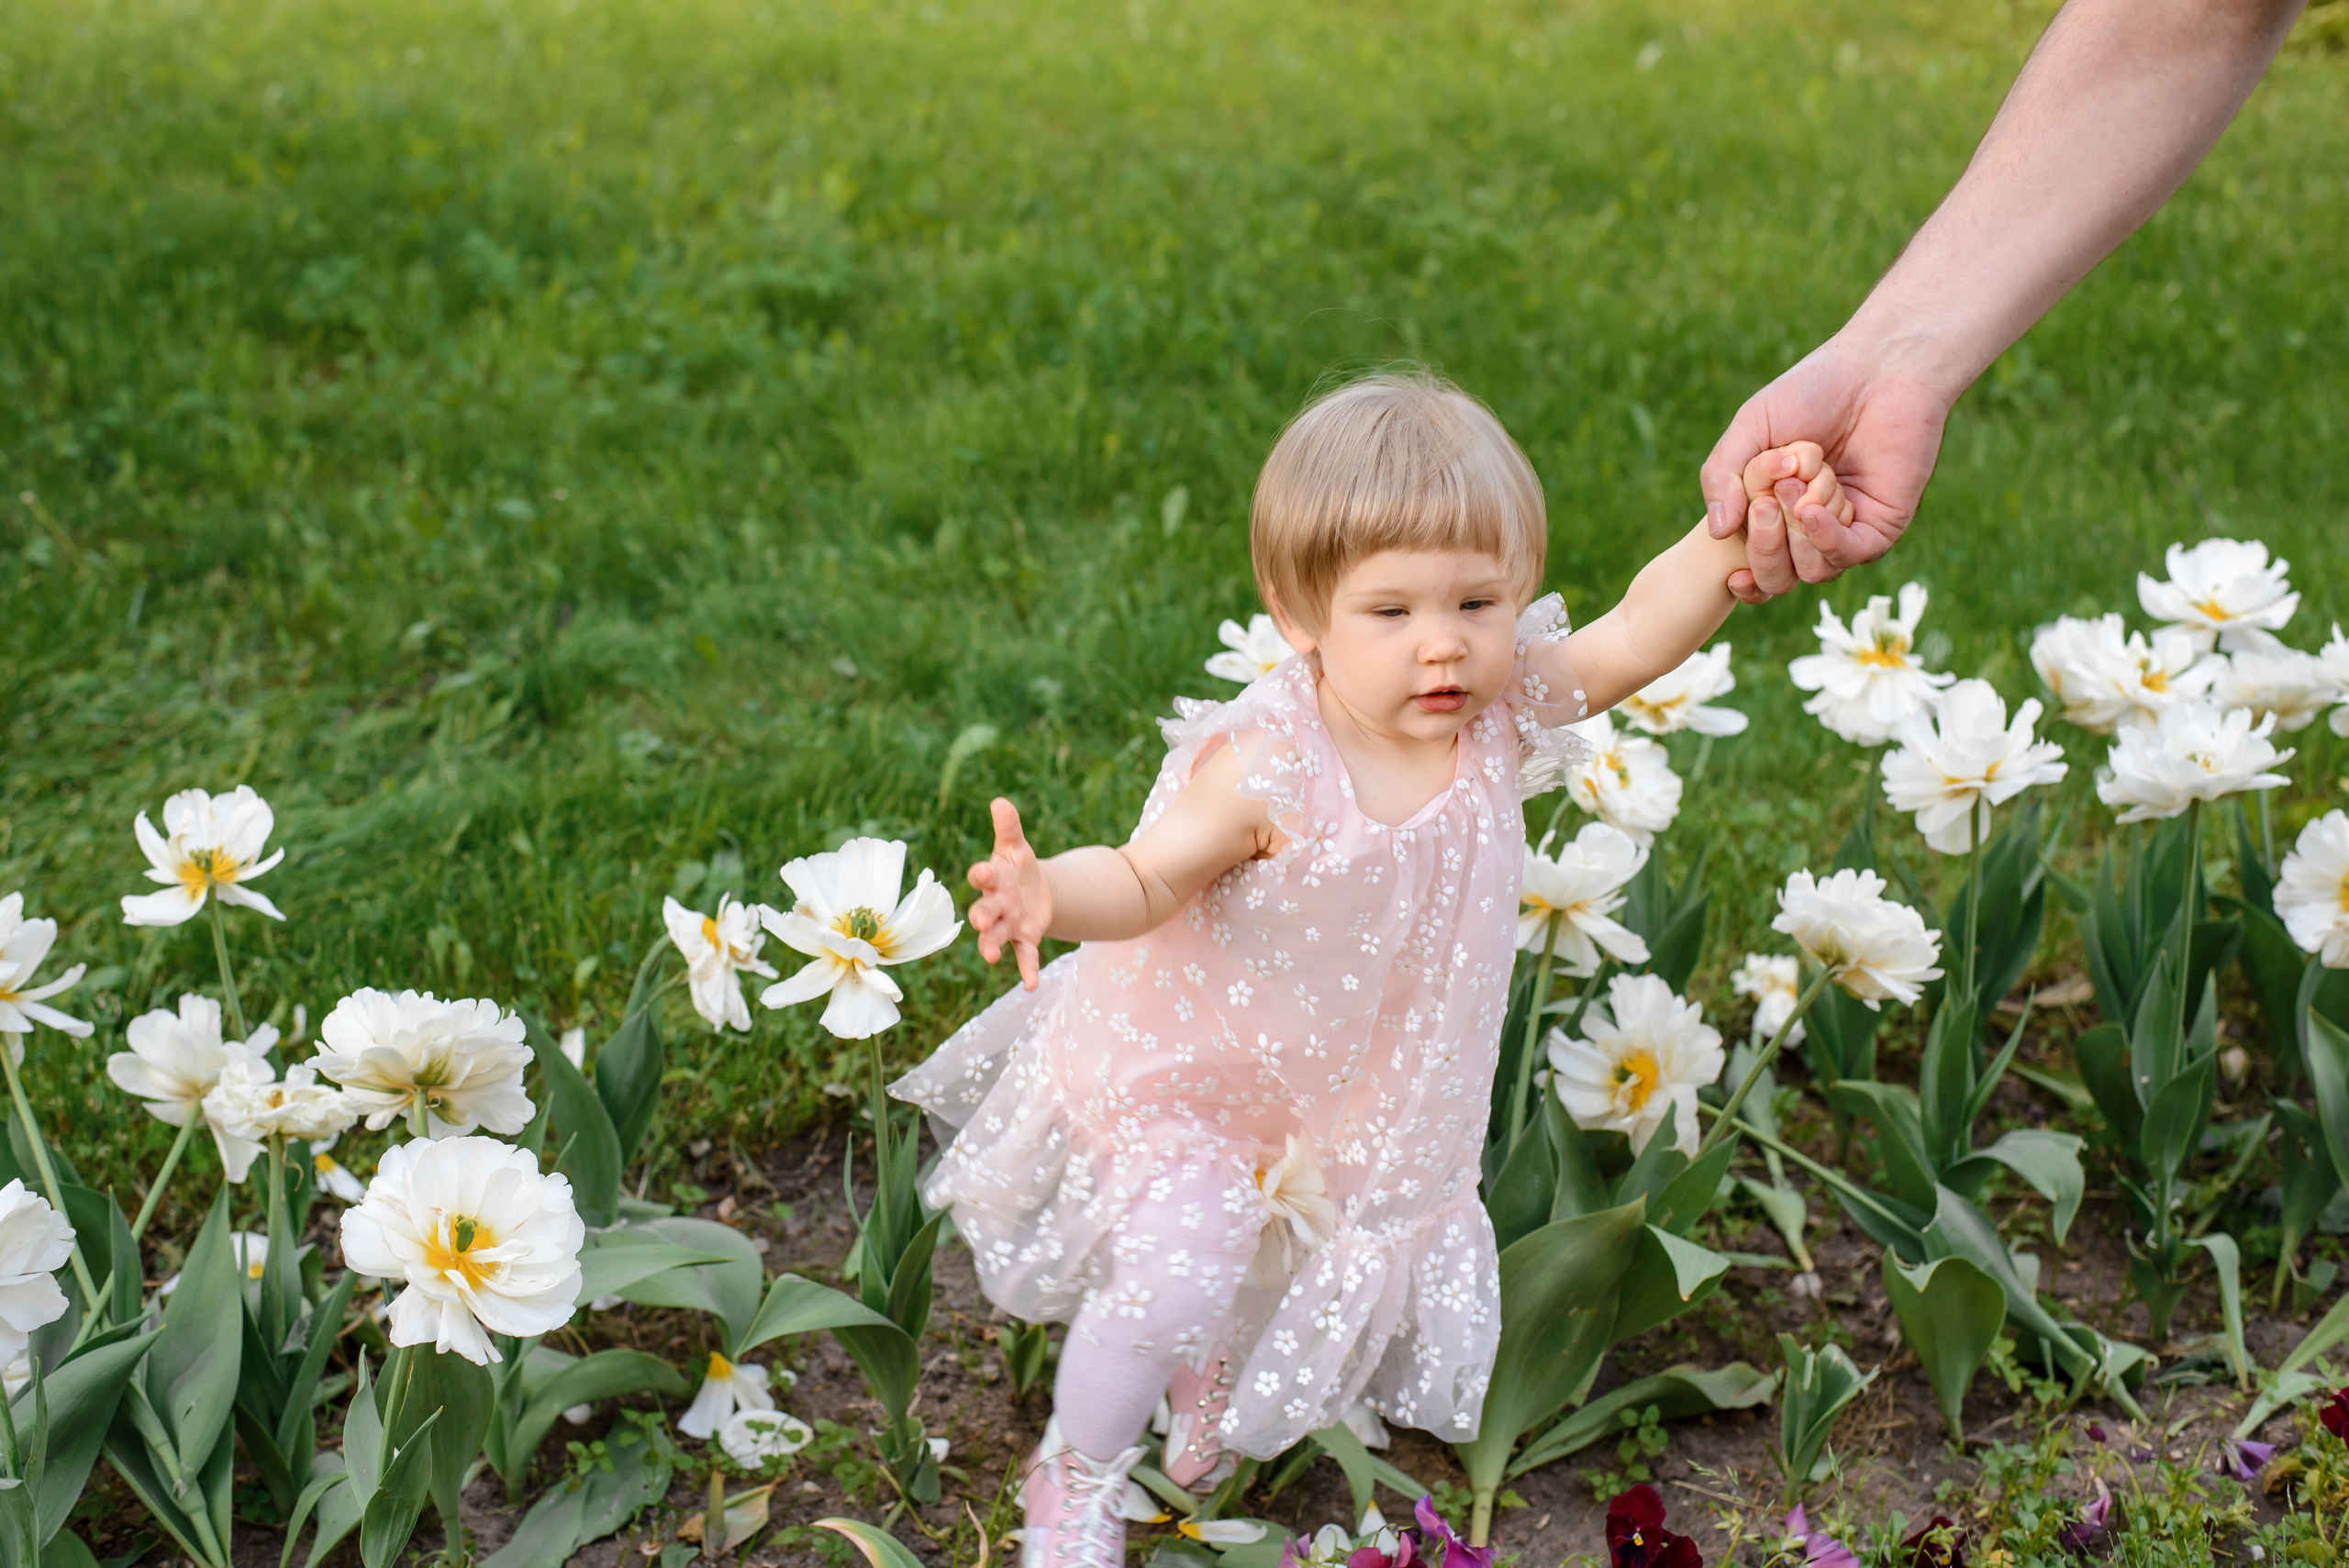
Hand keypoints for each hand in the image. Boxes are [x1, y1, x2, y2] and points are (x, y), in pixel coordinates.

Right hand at [967, 797, 1051, 989]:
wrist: (1034, 891)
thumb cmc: (1018, 868)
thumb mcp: (1017, 847)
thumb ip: (1009, 828)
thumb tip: (1000, 801)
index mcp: (993, 879)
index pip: (982, 877)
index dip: (981, 874)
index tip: (981, 872)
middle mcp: (994, 905)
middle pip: (984, 912)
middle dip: (982, 916)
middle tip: (980, 921)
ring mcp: (1007, 925)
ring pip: (995, 938)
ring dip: (991, 947)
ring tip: (991, 957)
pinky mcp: (1023, 939)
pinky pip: (1024, 956)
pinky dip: (1027, 970)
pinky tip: (1032, 984)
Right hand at [1699, 340, 1952, 601]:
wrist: (1876, 368)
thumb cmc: (1813, 391)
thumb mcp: (1751, 428)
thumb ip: (1723, 476)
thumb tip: (1717, 532)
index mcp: (1775, 512)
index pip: (1755, 568)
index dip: (1744, 580)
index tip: (1732, 574)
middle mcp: (1809, 529)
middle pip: (1777, 578)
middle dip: (1765, 547)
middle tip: (1765, 503)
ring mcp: (1846, 530)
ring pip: (1811, 571)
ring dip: (1797, 531)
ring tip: (1799, 482)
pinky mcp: (1880, 526)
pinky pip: (1846, 555)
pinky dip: (1825, 537)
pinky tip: (1812, 508)